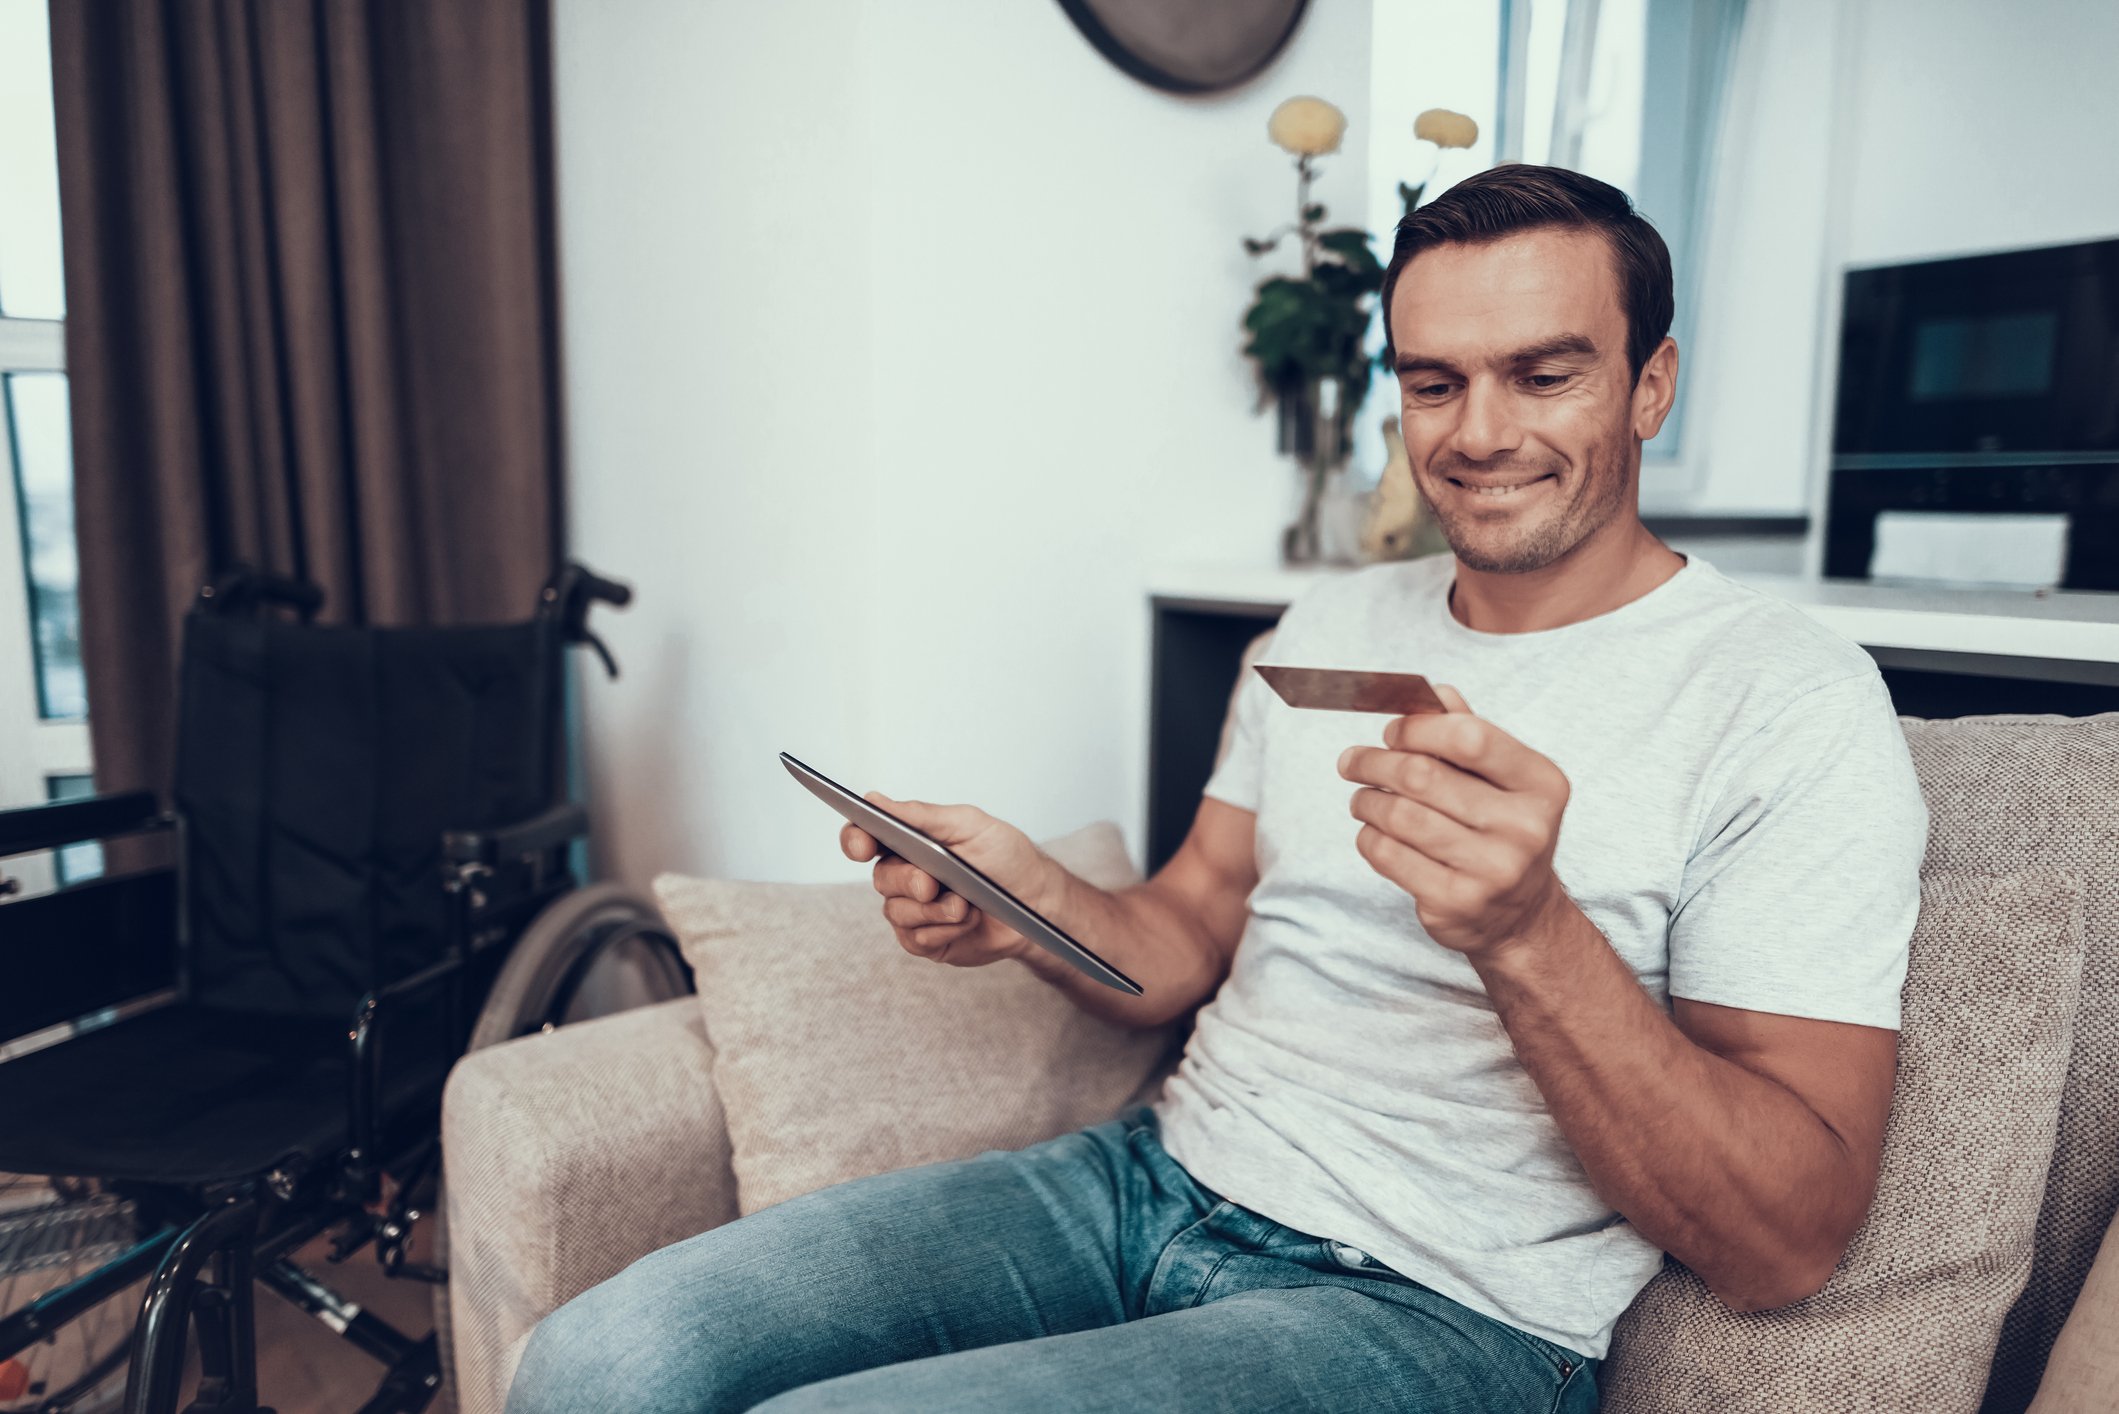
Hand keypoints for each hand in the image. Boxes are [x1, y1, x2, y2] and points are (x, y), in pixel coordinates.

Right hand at [840, 792, 1059, 969]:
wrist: (1037, 903)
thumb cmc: (1006, 859)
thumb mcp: (969, 825)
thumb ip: (921, 815)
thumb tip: (876, 802)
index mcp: (909, 842)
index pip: (864, 837)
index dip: (854, 841)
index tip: (862, 846)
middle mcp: (905, 875)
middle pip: (880, 878)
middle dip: (908, 881)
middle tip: (932, 884)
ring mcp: (914, 909)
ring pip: (897, 912)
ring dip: (934, 909)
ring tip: (965, 904)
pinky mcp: (925, 940)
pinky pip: (916, 939)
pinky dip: (944, 929)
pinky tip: (966, 920)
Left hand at [1335, 683, 1572, 957]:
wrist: (1520, 916)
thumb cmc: (1503, 830)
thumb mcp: (1504, 781)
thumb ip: (1471, 734)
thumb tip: (1435, 692)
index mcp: (1541, 784)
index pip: (1470, 737)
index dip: (1418, 728)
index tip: (1391, 732)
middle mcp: (1525, 828)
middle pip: (1423, 776)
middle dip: (1374, 762)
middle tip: (1351, 761)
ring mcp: (1492, 870)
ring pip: (1399, 815)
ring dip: (1366, 800)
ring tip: (1362, 798)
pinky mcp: (1455, 903)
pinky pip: (1388, 854)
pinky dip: (1369, 836)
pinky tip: (1373, 831)